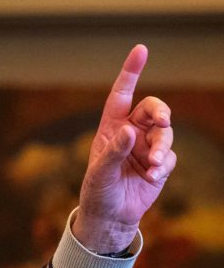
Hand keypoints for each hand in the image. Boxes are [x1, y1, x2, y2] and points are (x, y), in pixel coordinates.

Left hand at [72, 44, 175, 253]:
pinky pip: (169, 156)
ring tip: (154, 164)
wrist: (110, 217)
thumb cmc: (98, 191)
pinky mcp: (159, 164)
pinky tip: (154, 176)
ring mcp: (146, 147)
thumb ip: (114, 152)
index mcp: (111, 128)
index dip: (131, 72)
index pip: (121, 95)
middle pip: (152, 109)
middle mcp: (130, 133)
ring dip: (162, 145)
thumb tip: (129, 131)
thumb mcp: (100, 173)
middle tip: (163, 121)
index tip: (141, 50)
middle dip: (160, 112)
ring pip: (164, 133)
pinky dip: (164, 164)